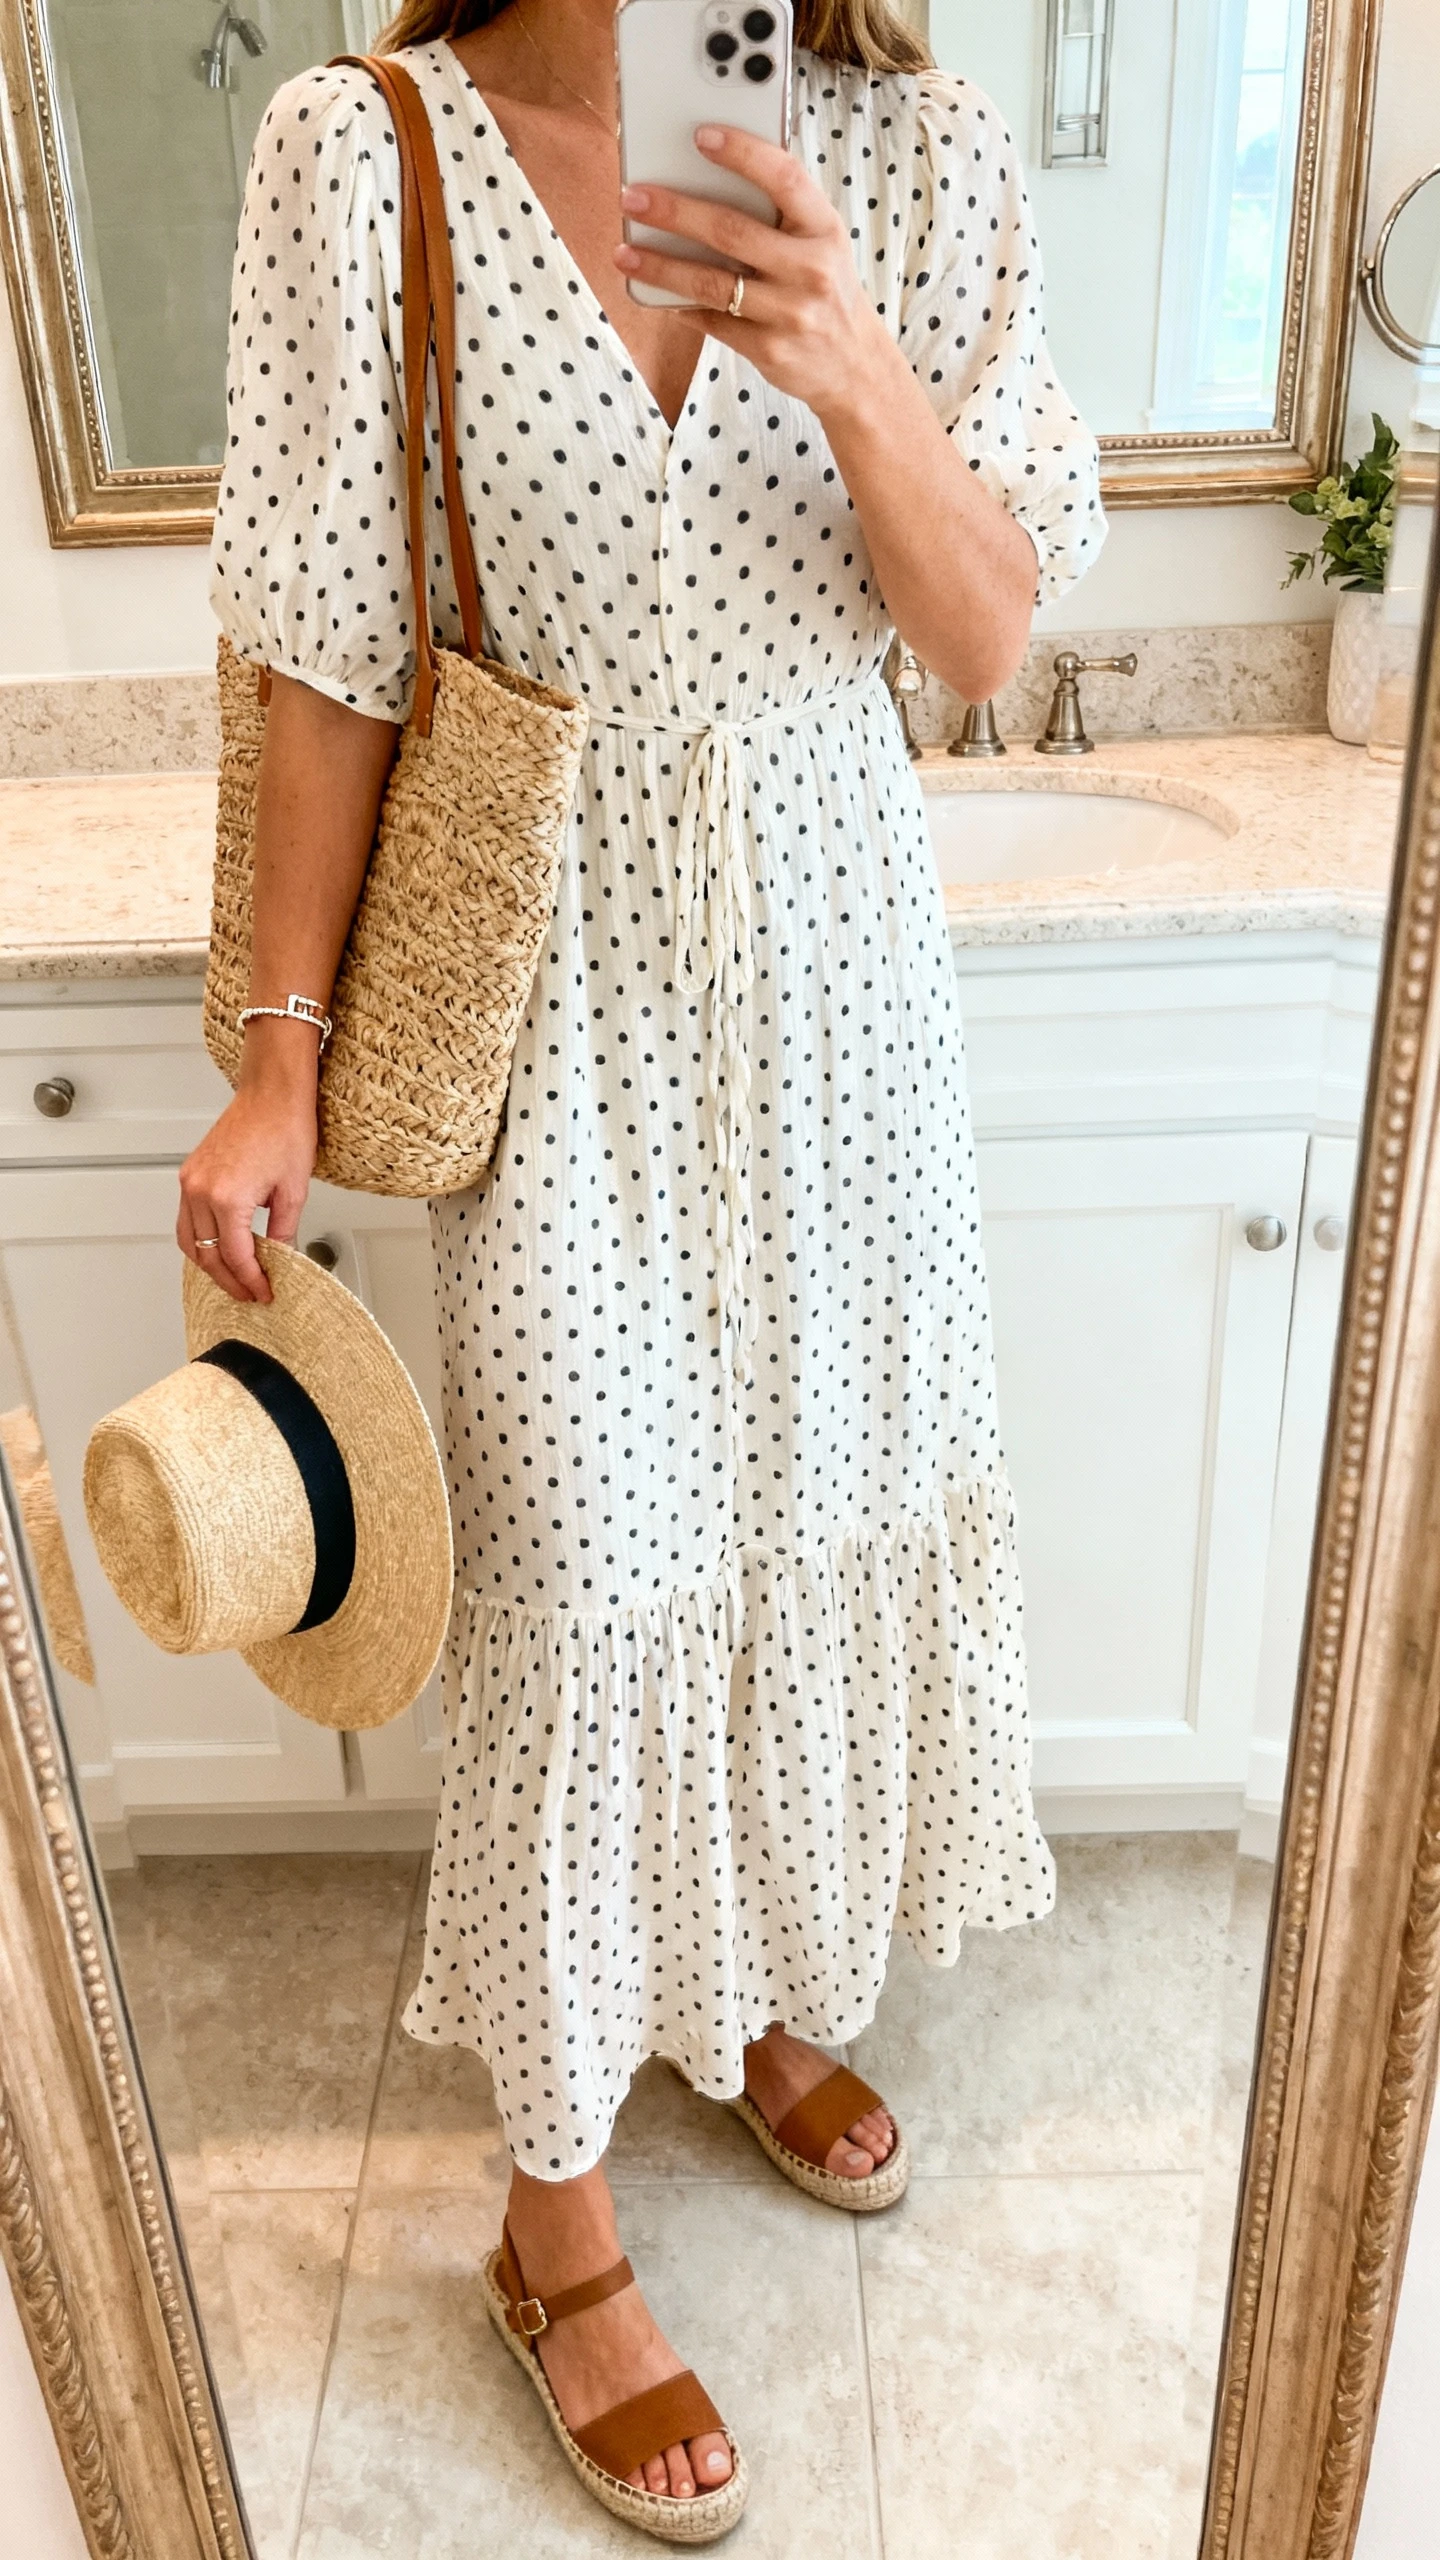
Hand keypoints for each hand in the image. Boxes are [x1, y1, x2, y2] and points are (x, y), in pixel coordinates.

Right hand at [177, 1031, 318, 1304]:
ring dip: (210, 1265)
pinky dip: (199, 1241)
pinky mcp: (189, 1174)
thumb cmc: (285, 1129)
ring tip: (234, 1279)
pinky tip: (216, 1250)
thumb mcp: (293, 1191)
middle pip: (207, 1254)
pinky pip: (186, 1220)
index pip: (235, 1256)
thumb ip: (283, 1232)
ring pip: (190, 1241)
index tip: (264, 1293)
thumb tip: (280, 1259)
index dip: (251, 1280)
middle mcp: (201, 1191)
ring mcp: (190, 1182)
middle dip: (230, 1280)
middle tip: (250, 1294)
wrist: (272, 1094)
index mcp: (228, 1197)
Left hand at [614, 124, 894, 424]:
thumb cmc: (826, 289)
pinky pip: (712, 322)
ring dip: (661, 265)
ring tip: (625, 251)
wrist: (854, 366)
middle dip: (675, 211)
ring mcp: (790, 313)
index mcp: (824, 228)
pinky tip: (654, 289)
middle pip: (731, 231)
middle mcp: (811, 269)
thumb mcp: (820, 242)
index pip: (784, 178)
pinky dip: (680, 305)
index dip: (742, 153)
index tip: (700, 135)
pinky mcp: (768, 349)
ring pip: (712, 283)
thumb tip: (705, 181)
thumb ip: (779, 213)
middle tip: (634, 197)